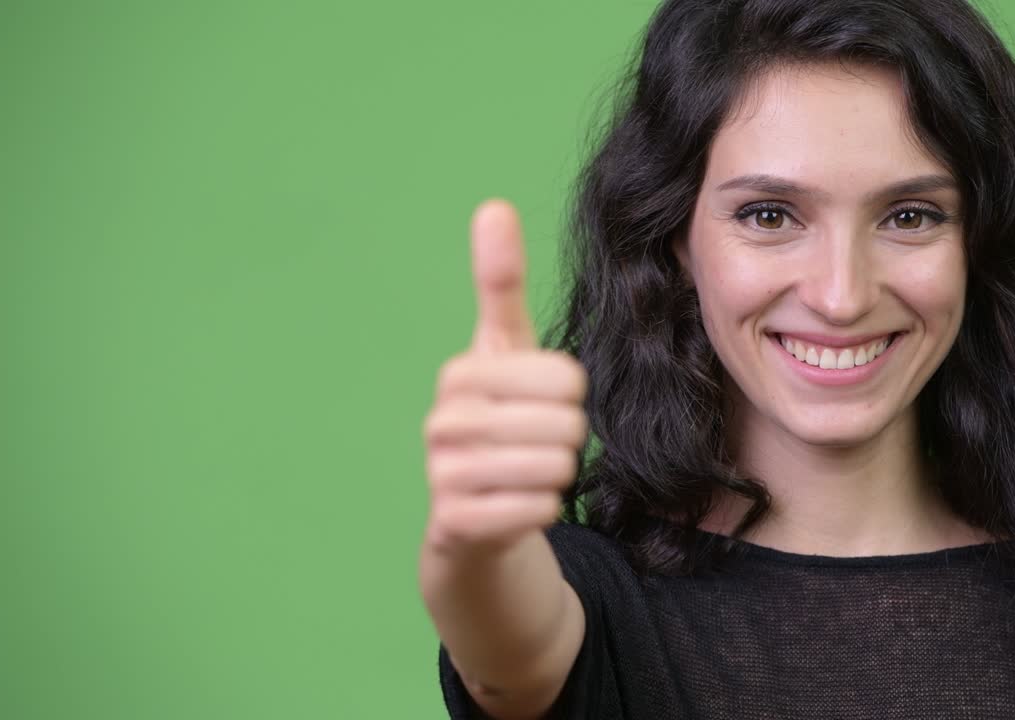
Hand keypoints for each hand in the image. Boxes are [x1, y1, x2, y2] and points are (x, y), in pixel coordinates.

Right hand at [422, 199, 589, 559]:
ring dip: (557, 476)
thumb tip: (493, 205)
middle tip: (536, 445)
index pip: (567, 378)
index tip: (541, 403)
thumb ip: (499, 283)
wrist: (470, 518)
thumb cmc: (498, 421)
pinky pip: (539, 510)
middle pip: (565, 424)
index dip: (571, 396)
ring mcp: (443, 474)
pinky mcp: (456, 524)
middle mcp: (443, 420)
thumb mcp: (504, 351)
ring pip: (555, 468)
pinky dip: (543, 510)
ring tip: (526, 474)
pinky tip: (517, 506)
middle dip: (566, 439)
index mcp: (461, 372)